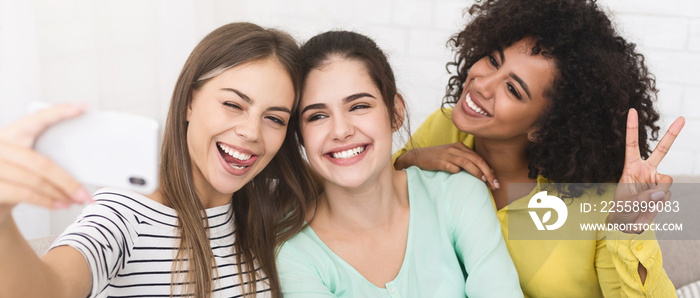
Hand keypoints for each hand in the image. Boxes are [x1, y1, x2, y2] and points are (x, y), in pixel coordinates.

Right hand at [0, 104, 91, 223]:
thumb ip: (44, 156)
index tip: (82, 108)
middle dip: (68, 181)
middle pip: (41, 162)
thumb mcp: (26, 164)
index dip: (59, 113)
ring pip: (36, 180)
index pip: (36, 120)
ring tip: (75, 201)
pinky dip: (46, 201)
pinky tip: (59, 205)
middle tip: (86, 194)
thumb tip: (82, 165)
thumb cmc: (12, 180)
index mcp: (10, 134)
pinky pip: (25, 194)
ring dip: (60, 193)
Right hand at [395, 142, 498, 188]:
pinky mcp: (438, 160)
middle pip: (476, 159)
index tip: (495, 180)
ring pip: (466, 162)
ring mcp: (446, 154)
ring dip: (476, 172)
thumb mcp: (452, 156)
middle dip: (487, 172)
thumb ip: (465, 161)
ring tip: (484, 181)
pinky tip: (461, 176)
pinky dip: (457, 170)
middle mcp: (455, 149)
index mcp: (460, 147)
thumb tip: (482, 172)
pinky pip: (450, 165)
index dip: (488, 169)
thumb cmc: (436, 159)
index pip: (478, 157)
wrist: (416, 156)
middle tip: (494, 184)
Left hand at [609, 108, 684, 232]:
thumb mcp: (626, 205)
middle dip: (673, 134)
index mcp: (632, 167)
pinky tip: (650, 208)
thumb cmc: (622, 211)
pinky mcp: (664, 191)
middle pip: (662, 150)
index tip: (632, 110)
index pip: (632, 144)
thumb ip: (642, 199)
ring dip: (656, 195)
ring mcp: (657, 180)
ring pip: (666, 182)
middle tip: (682, 118)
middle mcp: (647, 170)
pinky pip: (667, 195)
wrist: (628, 224)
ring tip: (643, 204)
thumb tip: (661, 192)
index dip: (633, 128)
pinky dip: (659, 204)